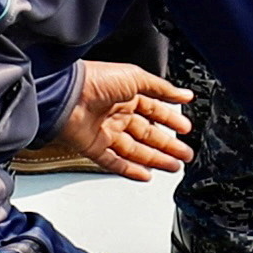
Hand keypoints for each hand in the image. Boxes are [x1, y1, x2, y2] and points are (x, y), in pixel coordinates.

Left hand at [52, 58, 196, 179]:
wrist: (66, 95)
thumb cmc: (96, 80)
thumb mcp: (136, 77)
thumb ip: (162, 89)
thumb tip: (184, 95)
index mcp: (126, 95)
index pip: (154, 110)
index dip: (171, 120)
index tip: (186, 129)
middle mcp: (116, 114)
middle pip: (148, 134)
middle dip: (168, 145)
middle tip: (186, 154)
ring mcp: (105, 132)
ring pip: (135, 151)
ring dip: (156, 159)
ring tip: (174, 167)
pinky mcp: (93, 147)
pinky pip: (114, 162)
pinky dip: (130, 170)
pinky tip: (146, 175)